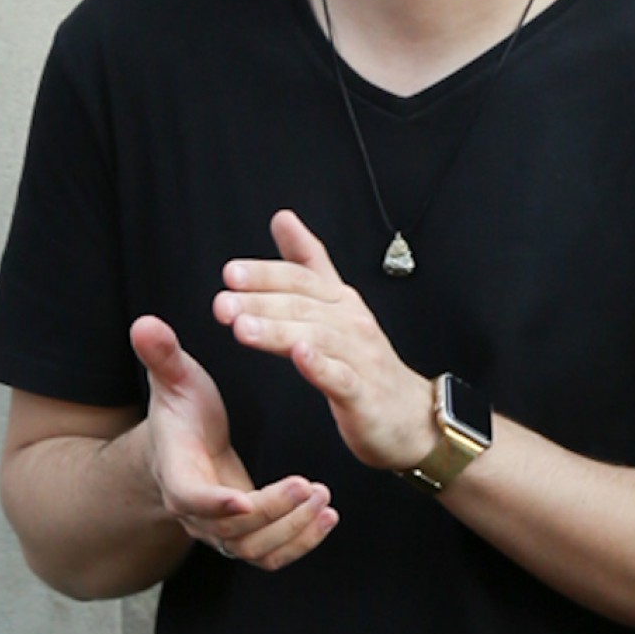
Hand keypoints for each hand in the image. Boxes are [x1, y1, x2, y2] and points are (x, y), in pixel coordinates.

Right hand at [130, 315, 336, 569]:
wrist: (184, 446)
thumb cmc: (182, 412)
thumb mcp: (175, 380)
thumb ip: (163, 356)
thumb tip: (144, 323)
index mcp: (177, 473)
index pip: (191, 499)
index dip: (215, 504)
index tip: (244, 500)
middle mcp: (197, 512)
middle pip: (233, 532)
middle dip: (274, 513)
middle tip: (310, 487)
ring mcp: (221, 530)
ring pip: (255, 550)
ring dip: (293, 530)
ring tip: (324, 499)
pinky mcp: (246, 535)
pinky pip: (271, 554)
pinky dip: (302, 542)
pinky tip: (328, 515)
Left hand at [213, 210, 439, 472]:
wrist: (411, 414)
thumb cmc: (366, 360)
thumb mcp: (337, 305)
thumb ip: (309, 262)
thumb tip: (282, 219)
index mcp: (339, 302)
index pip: (302, 278)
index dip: (267, 273)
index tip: (231, 272)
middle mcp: (351, 323)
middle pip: (303, 306)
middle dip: (260, 302)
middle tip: (223, 302)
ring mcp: (359, 358)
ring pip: (316, 337)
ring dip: (278, 331)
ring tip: (243, 328)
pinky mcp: (363, 394)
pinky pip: (341, 377)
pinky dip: (320, 366)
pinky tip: (299, 357)